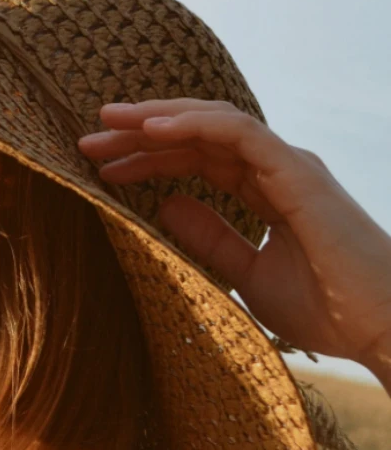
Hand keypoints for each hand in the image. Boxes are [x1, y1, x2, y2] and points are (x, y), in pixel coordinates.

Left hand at [78, 98, 390, 371]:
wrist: (380, 330)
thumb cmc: (326, 308)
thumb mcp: (245, 273)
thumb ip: (209, 236)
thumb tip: (164, 204)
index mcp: (263, 188)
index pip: (194, 159)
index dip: (147, 158)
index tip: (101, 166)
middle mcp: (273, 168)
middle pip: (195, 135)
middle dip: (140, 133)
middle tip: (88, 138)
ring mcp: (287, 165)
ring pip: (212, 123)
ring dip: (157, 120)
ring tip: (109, 123)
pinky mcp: (298, 172)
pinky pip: (238, 134)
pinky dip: (193, 125)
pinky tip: (151, 129)